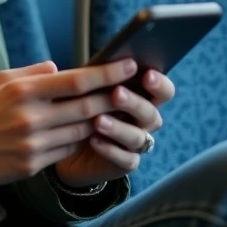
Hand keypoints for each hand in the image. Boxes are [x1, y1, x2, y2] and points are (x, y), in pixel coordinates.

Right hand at [0, 59, 139, 186]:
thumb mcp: (1, 81)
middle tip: (133, 91)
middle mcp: (30, 116)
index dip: (106, 73)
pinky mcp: (33, 165)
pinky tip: (88, 133)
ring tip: (117, 111)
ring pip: (82, 131)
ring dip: (102, 121)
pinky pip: (68, 151)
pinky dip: (81, 141)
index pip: (75, 80)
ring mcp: (33, 143)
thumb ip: (33, 73)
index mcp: (23, 90)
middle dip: (114, 98)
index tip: (129, 66)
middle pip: (87, 107)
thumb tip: (61, 69)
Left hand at [52, 69, 175, 188]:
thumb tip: (63, 64)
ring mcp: (136, 143)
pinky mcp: (125, 162)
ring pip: (138, 137)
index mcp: (142, 97)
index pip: (163, 90)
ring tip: (98, 120)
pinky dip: (110, 150)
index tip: (147, 74)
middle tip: (116, 93)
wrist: (70, 143)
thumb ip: (89, 77)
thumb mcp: (85, 88)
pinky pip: (126, 159)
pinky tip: (94, 140)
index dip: (159, 83)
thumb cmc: (83, 106)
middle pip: (151, 113)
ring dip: (119, 127)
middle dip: (135, 103)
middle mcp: (144, 121)